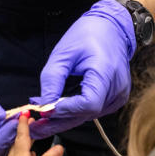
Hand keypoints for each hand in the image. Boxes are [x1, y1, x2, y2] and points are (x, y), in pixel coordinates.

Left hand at [1, 113, 63, 155]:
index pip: (21, 136)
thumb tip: (59, 147)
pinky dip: (25, 153)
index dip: (24, 124)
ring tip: (31, 137)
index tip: (25, 113)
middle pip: (18, 141)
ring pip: (18, 150)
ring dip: (25, 142)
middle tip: (30, 122)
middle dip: (25, 131)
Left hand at [32, 0, 135, 139]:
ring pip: (88, 116)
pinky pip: (94, 111)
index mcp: (105, 72)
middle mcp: (117, 87)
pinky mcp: (117, 98)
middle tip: (35, 127)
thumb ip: (52, 80)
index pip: (88, 103)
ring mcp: (119, 94)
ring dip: (65, 119)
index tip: (44, 111)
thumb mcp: (63, 53)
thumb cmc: (88, 35)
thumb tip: (44, 106)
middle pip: (86, 114)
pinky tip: (60, 112)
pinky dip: (76, 113)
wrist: (112, 28)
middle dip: (59, 121)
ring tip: (42, 121)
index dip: (66, 110)